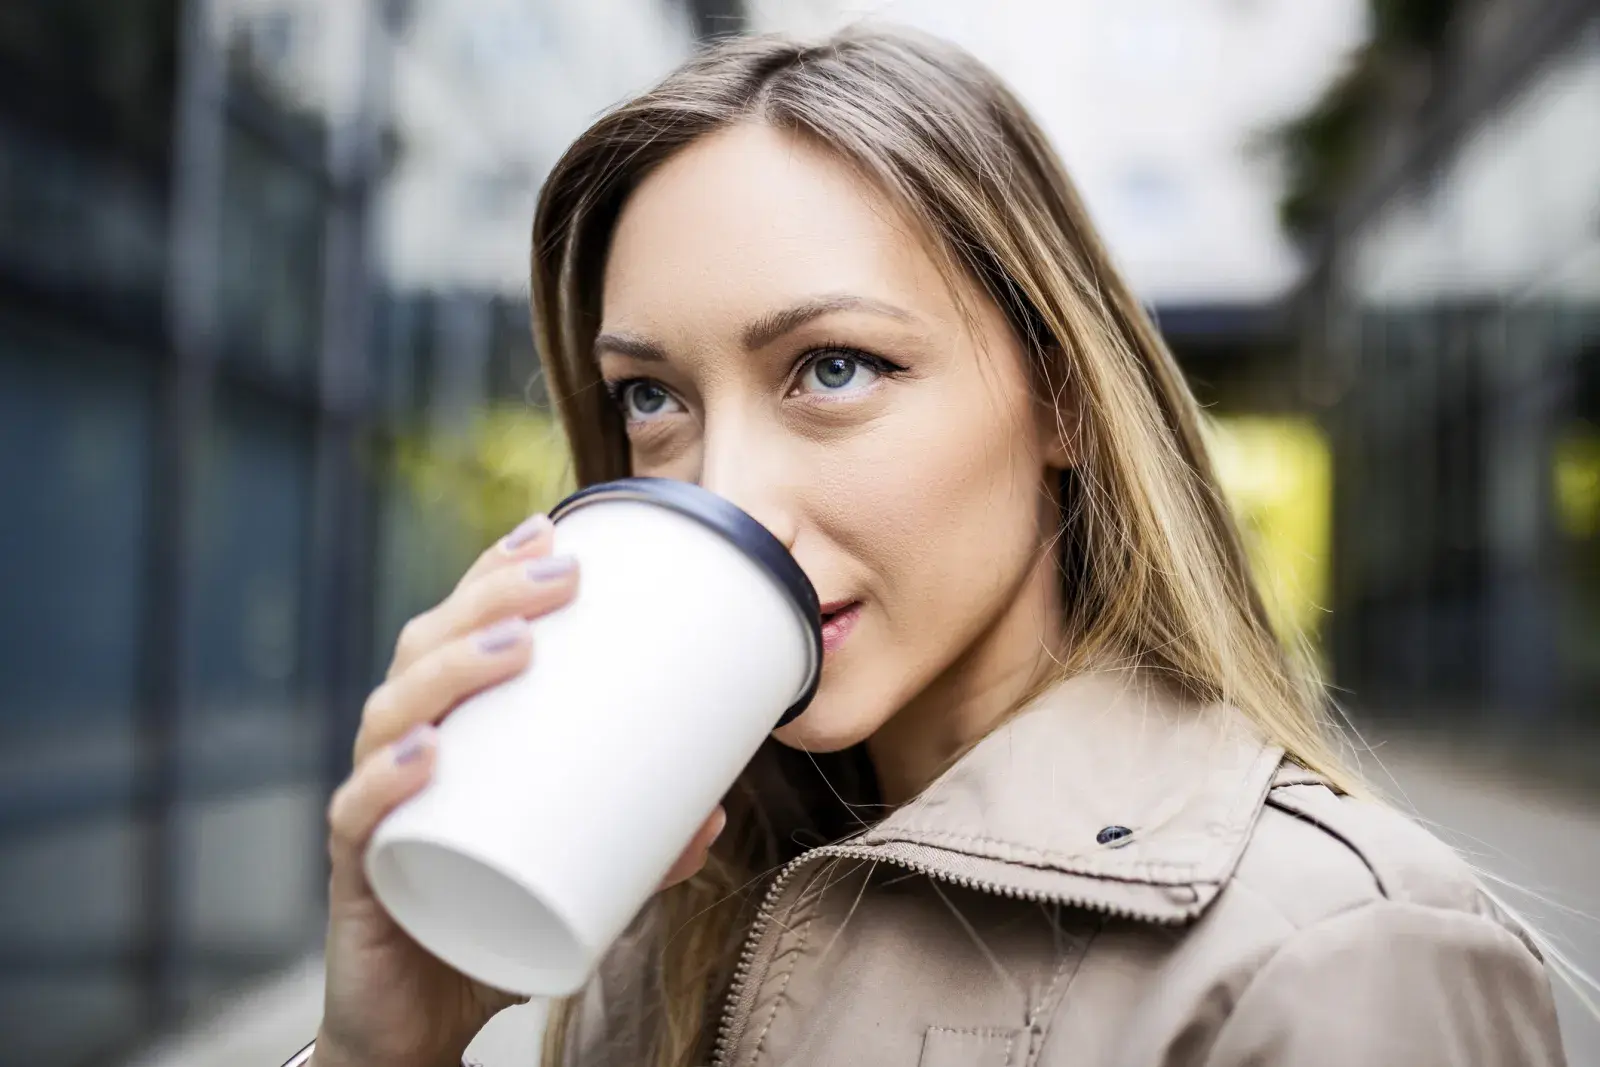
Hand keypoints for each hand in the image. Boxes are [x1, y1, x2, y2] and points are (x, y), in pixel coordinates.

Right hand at [313, 514, 725, 1066]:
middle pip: (426, 651)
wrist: (418, 1020)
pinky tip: (425, 755)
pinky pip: (358, 816)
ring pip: (391, 713)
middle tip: (561, 576)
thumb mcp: (578, 874)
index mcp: (445, 733)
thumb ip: (640, 847)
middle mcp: (399, 753)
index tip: (552, 533)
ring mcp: (374, 808)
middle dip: (489, 599)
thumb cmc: (489, 921)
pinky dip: (388, 781)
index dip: (494, 574)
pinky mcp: (359, 873)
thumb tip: (714, 812)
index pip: (458, 631)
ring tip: (514, 647)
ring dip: (450, 670)